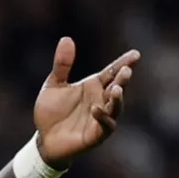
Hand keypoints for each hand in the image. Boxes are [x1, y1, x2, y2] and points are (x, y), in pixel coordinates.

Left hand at [33, 37, 140, 168]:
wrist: (43, 139)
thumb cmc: (51, 112)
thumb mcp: (53, 85)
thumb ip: (62, 65)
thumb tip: (66, 39)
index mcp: (94, 86)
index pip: (112, 72)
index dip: (124, 63)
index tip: (135, 54)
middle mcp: (101, 100)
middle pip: (117, 87)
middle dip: (123, 79)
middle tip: (127, 70)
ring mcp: (101, 118)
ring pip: (116, 107)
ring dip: (117, 98)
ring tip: (116, 89)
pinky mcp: (96, 134)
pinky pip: (105, 126)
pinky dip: (103, 118)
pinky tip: (96, 109)